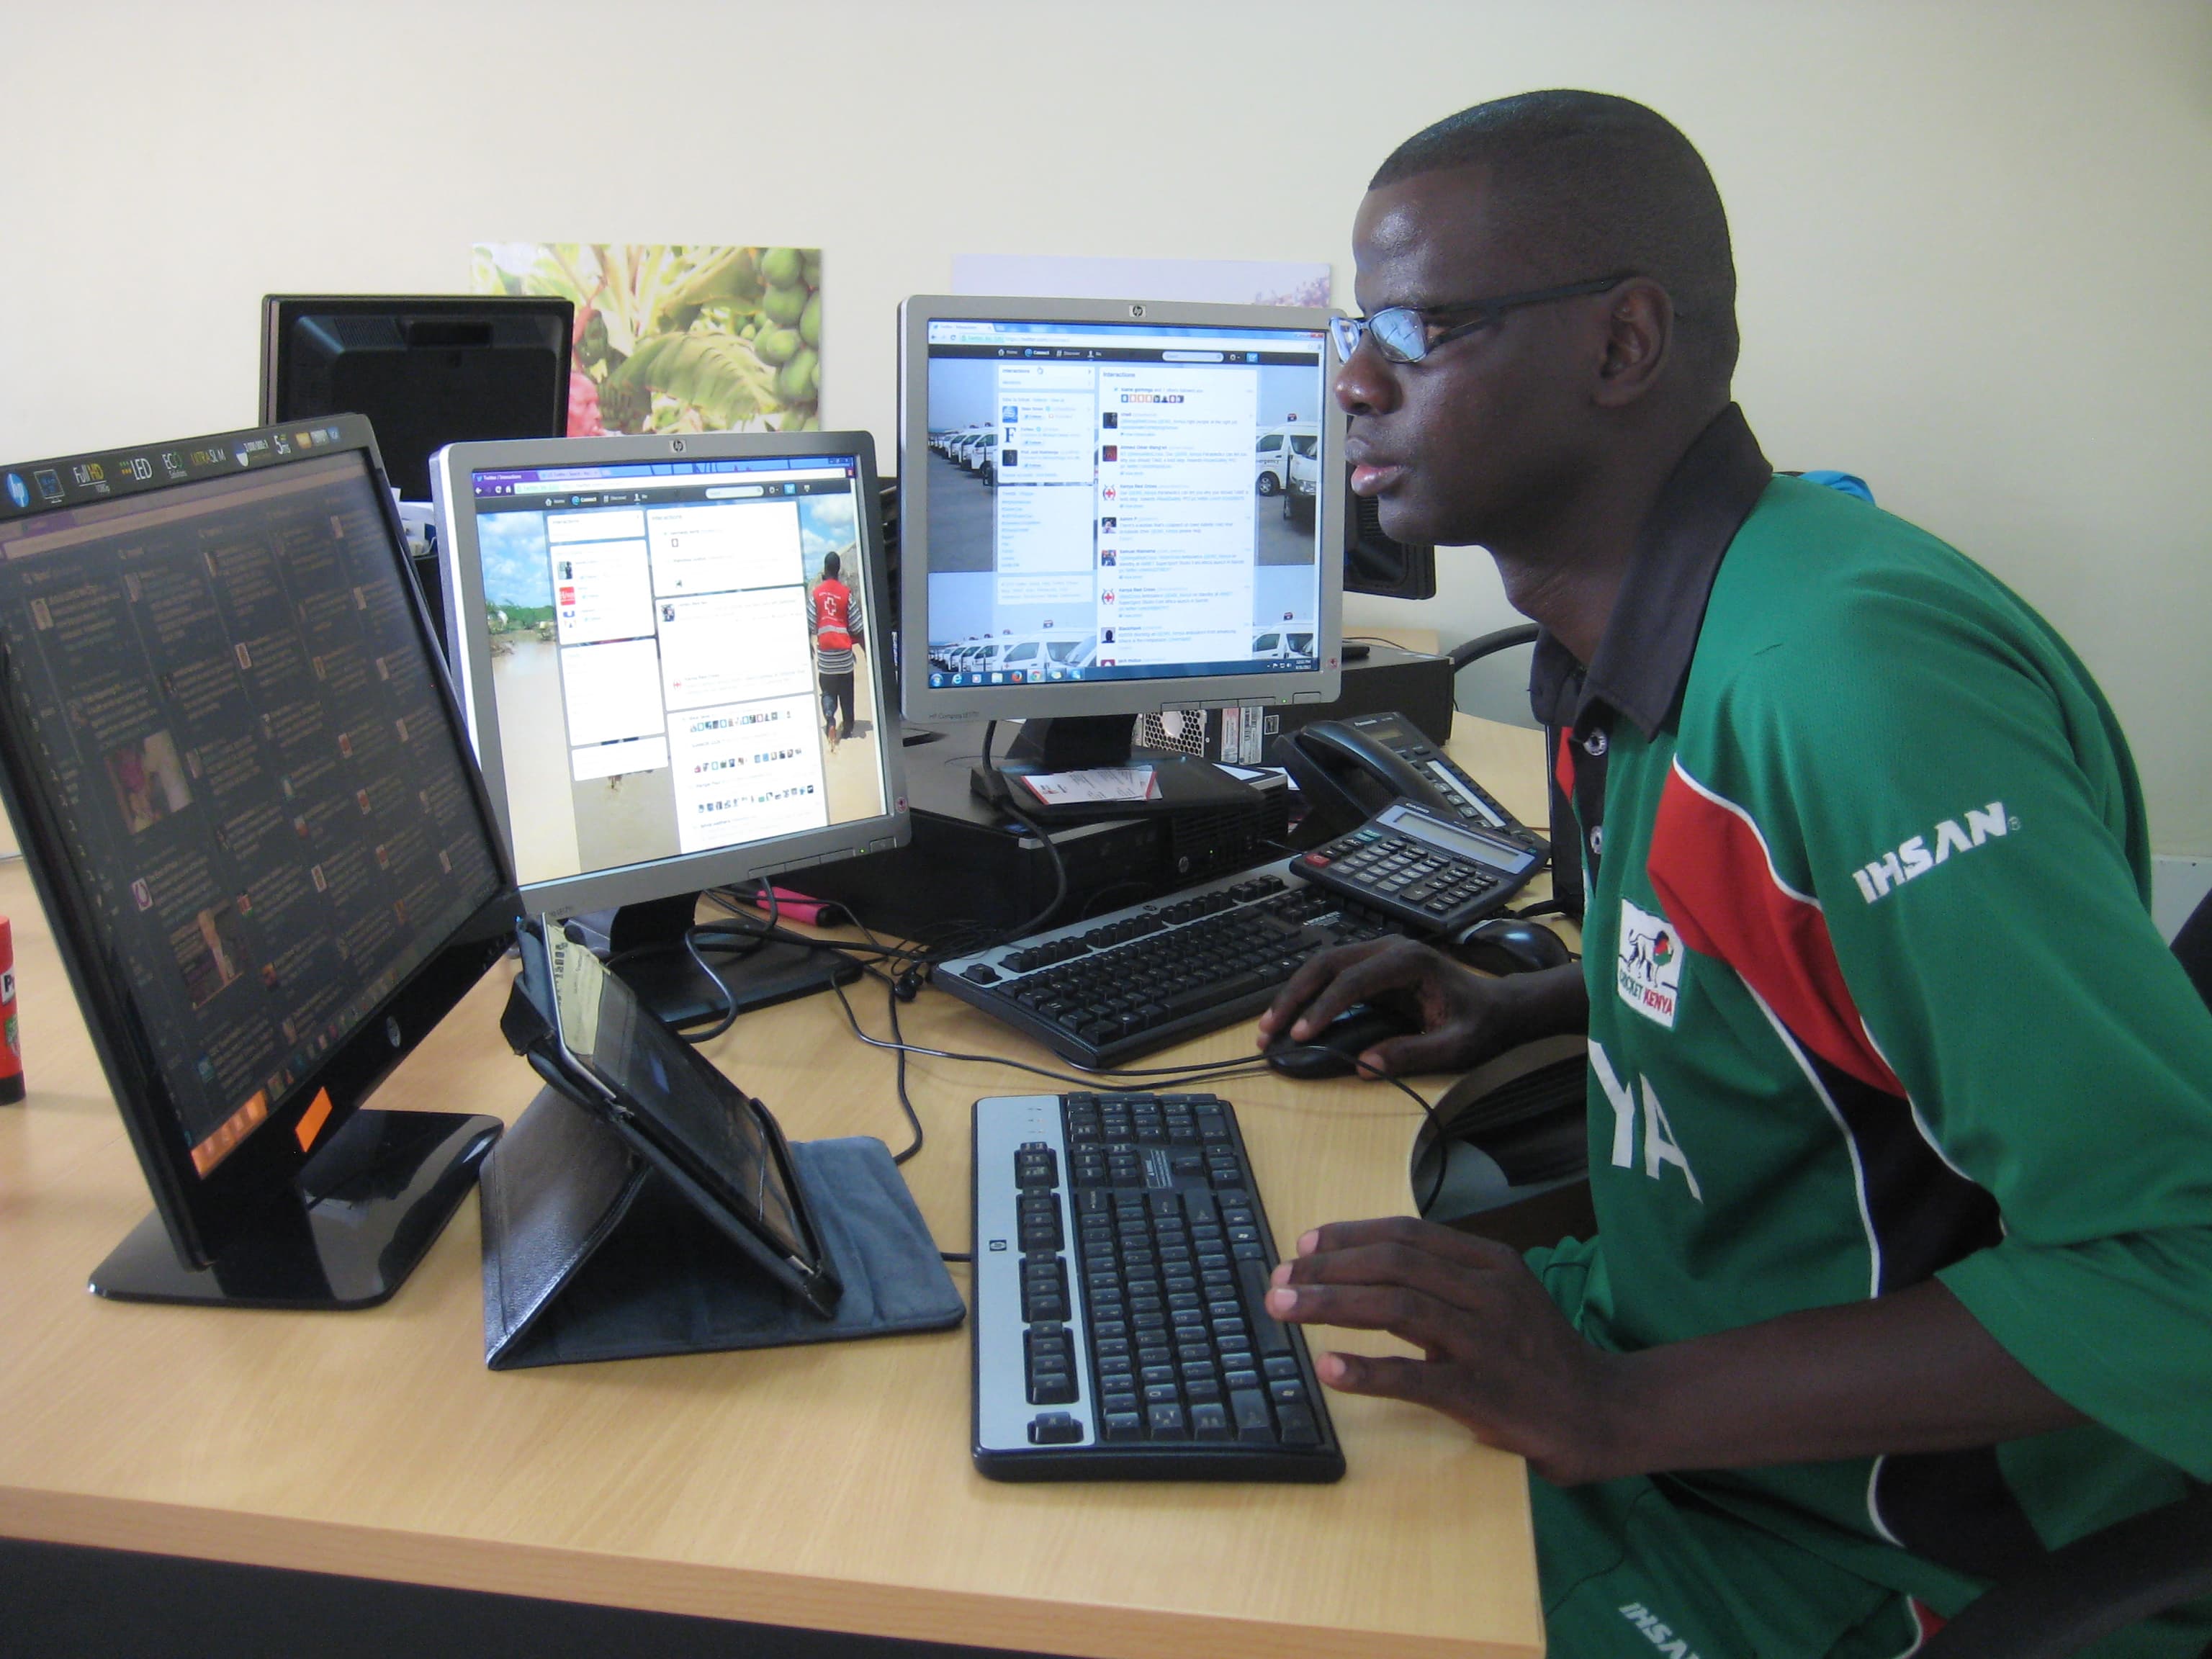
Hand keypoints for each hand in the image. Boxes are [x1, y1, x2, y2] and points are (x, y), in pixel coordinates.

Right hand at [1253, 936, 1565, 1075]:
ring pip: (1323, 965)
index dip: (1325, 1006)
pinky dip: (1307, 994)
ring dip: (1294, 993)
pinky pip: (1332, 974)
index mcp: (1410, 961)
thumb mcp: (1454, 1046)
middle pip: (1327, 963)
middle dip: (1294, 996)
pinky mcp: (1373, 967)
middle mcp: (1390, 949)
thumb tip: (1365, 1065)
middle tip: (1269, 1028)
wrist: (1500, 1008)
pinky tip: (1291, 1017)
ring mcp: (1379, 954)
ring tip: (1269, 1025)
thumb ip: (1412, 1054)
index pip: (1354, 978)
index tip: (1302, 1034)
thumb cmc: (1481, 1024)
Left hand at [1265, 1217, 1629, 1484]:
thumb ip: (1446, 1277)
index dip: (1348, 1236)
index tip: (1304, 1245)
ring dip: (1331, 1304)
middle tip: (1279, 1279)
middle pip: (1392, 1263)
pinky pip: (1415, 1378)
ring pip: (1396, 1306)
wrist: (1600, 1410)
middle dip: (1327, 1267)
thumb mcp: (1501, 1296)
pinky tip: (1329, 1368)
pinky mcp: (1482, 1393)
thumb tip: (1367, 1266)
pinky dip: (1367, 1371)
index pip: (1406, 1235)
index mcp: (1489, 1263)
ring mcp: (1486, 1341)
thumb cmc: (1538, 1354)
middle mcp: (1487, 1292)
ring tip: (1284, 1307)